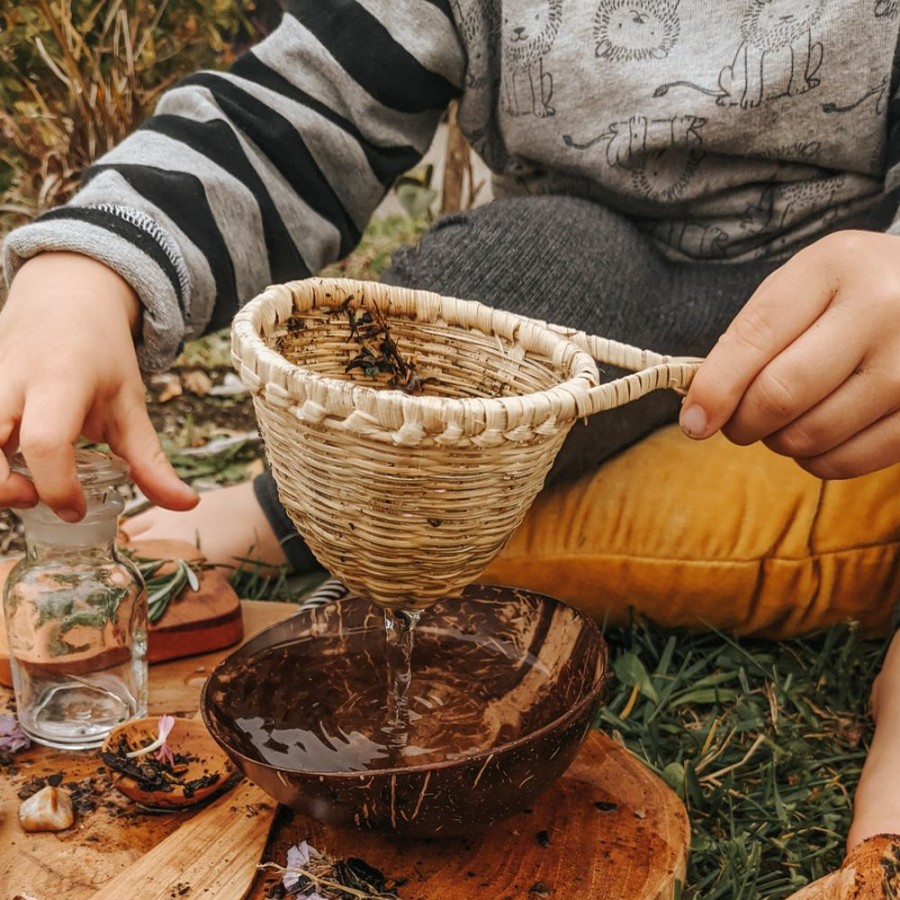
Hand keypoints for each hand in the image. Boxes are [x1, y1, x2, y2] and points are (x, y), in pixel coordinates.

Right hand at [0, 252, 197, 519]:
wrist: (65, 295)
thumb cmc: (100, 353)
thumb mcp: (130, 402)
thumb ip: (151, 459)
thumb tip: (187, 503)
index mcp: (60, 380)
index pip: (46, 443)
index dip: (58, 488)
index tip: (77, 509)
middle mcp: (10, 379)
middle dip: (4, 490)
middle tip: (37, 497)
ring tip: (21, 483)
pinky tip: (7, 463)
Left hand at [679, 230, 899, 478]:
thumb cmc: (849, 293)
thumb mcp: (801, 287)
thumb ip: (750, 336)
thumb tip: (703, 409)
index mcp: (834, 267)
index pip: (755, 338)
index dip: (715, 388)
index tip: (693, 420)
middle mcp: (881, 309)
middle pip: (780, 394)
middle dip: (741, 422)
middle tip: (736, 423)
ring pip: (812, 434)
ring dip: (778, 441)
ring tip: (782, 422)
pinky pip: (848, 461)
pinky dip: (816, 460)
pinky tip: (817, 437)